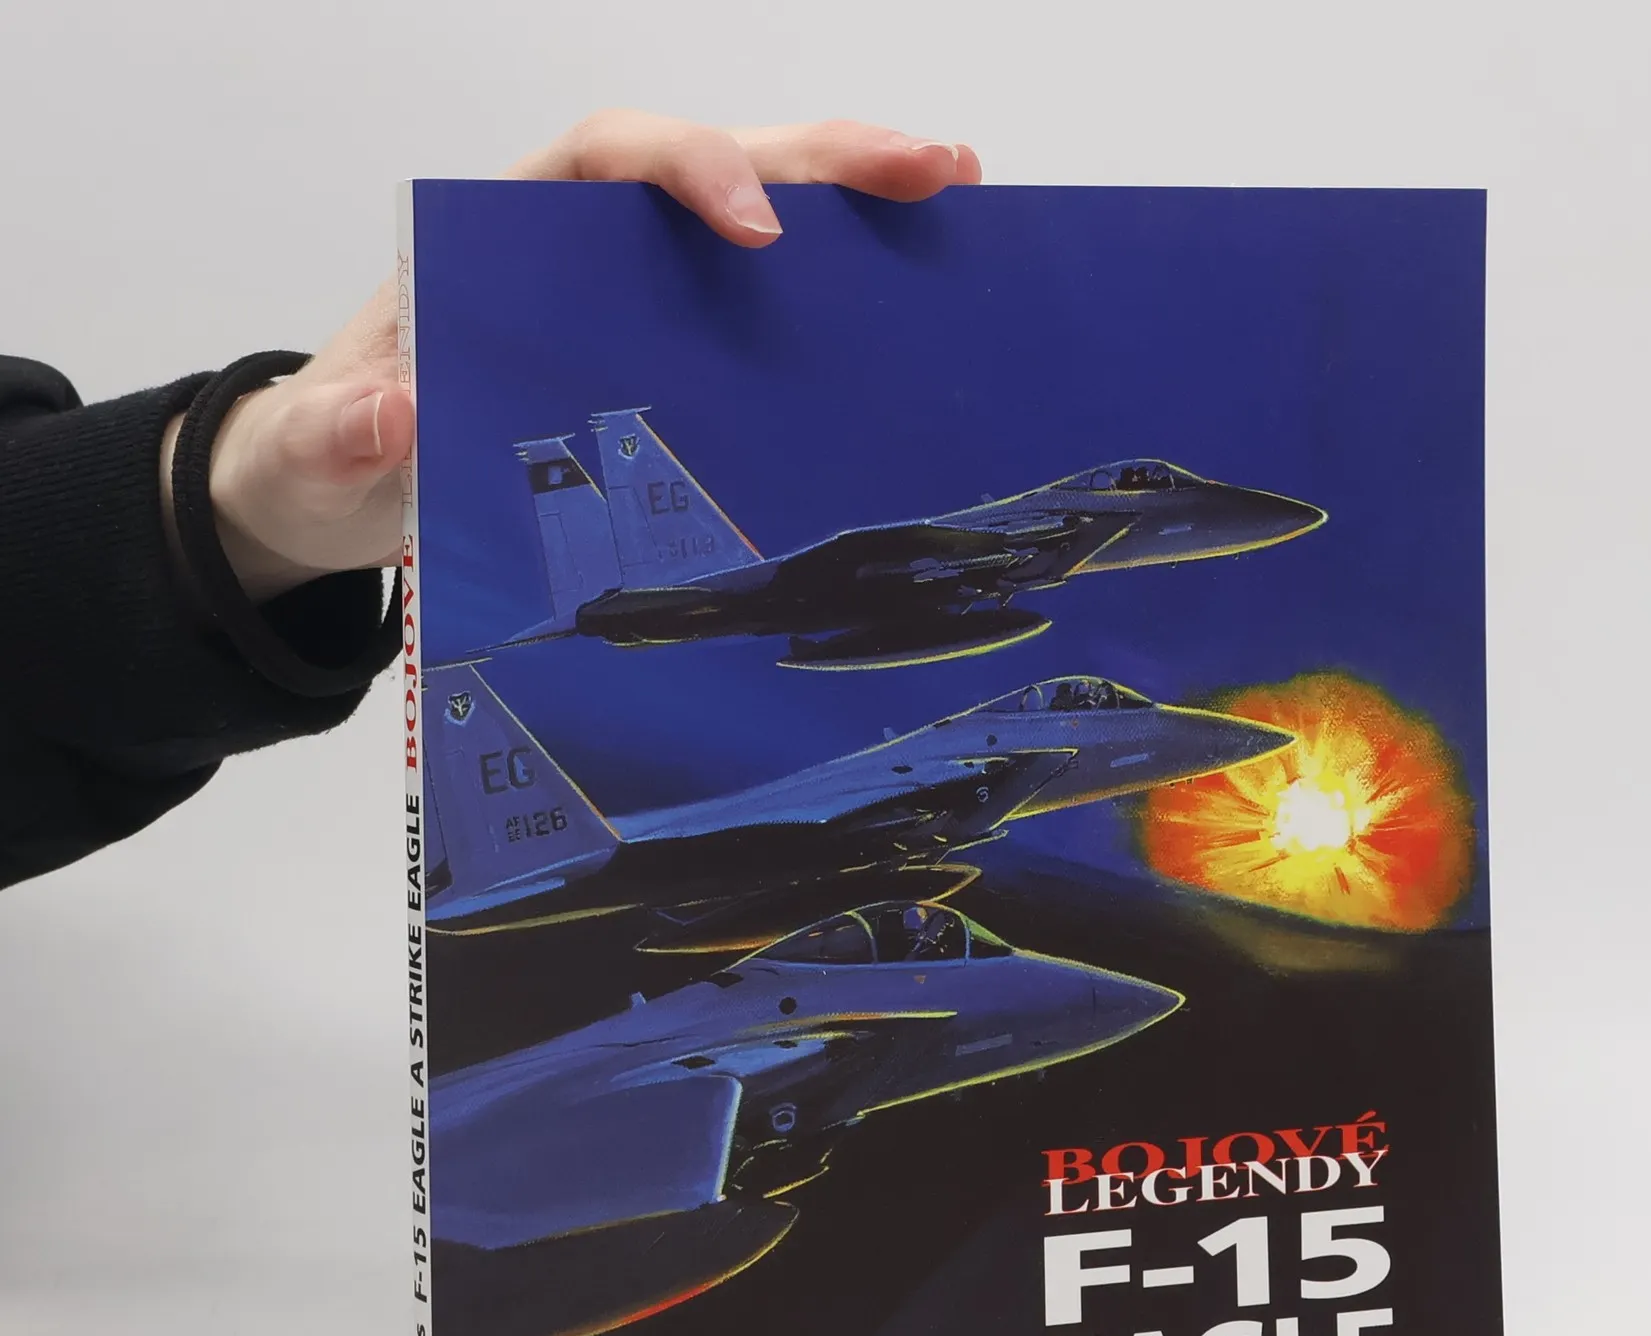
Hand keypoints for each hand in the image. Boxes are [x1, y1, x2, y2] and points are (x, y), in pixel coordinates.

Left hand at [163, 114, 981, 601]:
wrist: (346, 489)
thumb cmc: (333, 453)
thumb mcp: (320, 452)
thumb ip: (346, 433)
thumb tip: (398, 414)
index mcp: (506, 232)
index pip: (610, 157)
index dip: (692, 169)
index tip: (758, 230)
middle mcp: (584, 243)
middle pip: (714, 161)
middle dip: (821, 159)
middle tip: (929, 170)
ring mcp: (636, 295)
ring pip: (757, 214)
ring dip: (856, 199)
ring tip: (955, 191)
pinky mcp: (669, 354)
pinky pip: (763, 303)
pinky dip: (840, 282)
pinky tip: (917, 278)